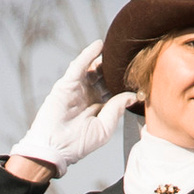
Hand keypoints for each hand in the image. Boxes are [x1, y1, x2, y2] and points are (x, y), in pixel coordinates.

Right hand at [15, 44, 133, 176]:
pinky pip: (79, 66)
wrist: (56, 148)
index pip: (113, 89)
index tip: (138, 72)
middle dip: (114, 68)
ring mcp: (77, 89)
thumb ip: (117, 109)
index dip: (123, 81)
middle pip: (104, 76)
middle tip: (128, 56)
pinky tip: (99, 45)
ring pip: (92, 69)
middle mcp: (88, 96)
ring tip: (116, 47)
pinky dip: (88, 54)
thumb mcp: (105, 127)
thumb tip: (132, 95)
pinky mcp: (66, 84)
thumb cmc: (79, 143)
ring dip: (103, 59)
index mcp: (98, 107)